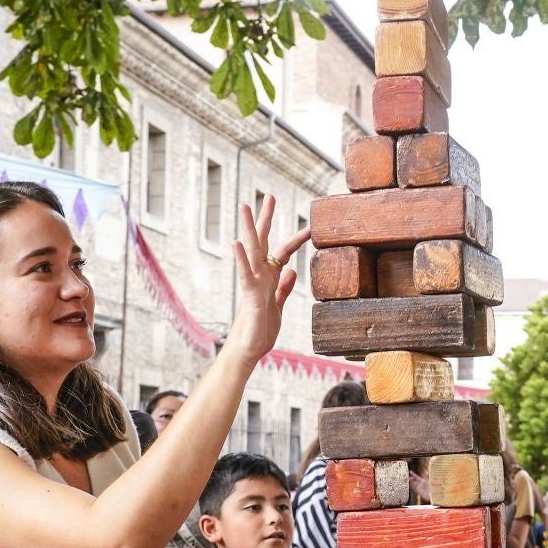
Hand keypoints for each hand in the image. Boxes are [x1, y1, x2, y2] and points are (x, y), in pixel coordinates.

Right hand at [224, 195, 310, 367]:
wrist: (248, 351)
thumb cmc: (260, 331)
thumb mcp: (278, 306)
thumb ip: (284, 288)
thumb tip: (293, 270)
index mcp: (269, 279)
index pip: (282, 253)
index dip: (295, 239)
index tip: (309, 226)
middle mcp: (259, 277)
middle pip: (263, 242)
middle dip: (267, 219)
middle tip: (270, 196)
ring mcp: (253, 284)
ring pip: (252, 251)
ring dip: (250, 229)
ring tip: (246, 206)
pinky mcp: (250, 296)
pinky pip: (245, 275)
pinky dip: (241, 259)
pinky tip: (237, 242)